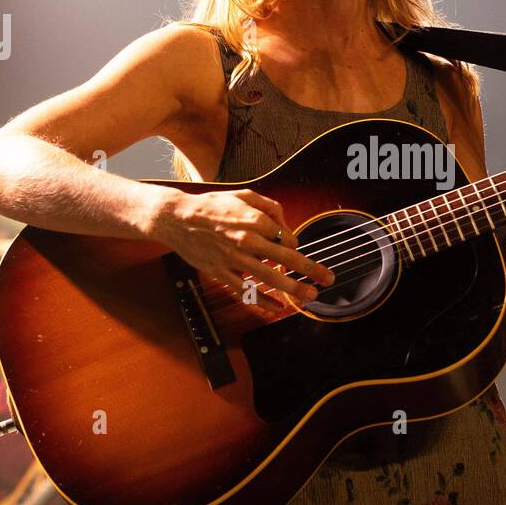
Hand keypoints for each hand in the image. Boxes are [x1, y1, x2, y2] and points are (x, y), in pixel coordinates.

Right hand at [147, 188, 334, 312]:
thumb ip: (270, 208)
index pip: (287, 238)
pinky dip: (263, 302)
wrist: (177, 218)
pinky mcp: (221, 272)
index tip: (293, 249)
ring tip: (309, 296)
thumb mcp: (244, 195)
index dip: (294, 245)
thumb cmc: (212, 206)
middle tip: (327, 278)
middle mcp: (247, 240)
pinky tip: (277, 309)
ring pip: (269, 278)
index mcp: (254, 220)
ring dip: (293, 289)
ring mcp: (234, 259)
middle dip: (310, 270)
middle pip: (286, 259)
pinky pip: (245, 291)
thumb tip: (287, 227)